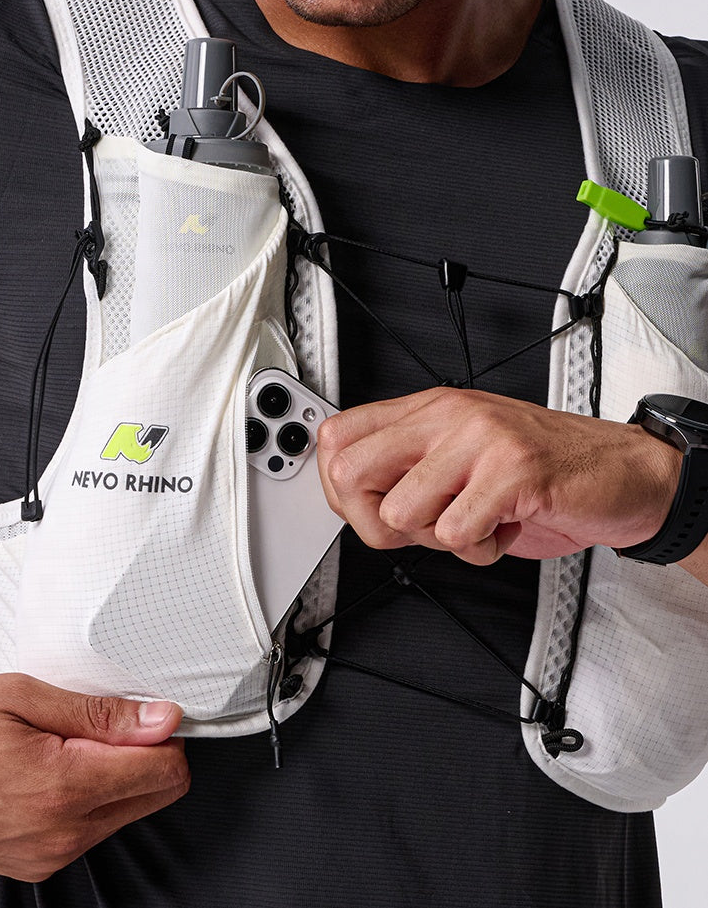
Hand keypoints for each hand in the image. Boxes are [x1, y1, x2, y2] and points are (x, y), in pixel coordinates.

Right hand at [0, 674, 188, 881]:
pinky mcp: (28, 864)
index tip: (146, 711)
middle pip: (153, 796)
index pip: (165, 773)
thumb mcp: (16, 695)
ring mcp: (42, 858)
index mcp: (61, 789)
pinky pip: (87, 831)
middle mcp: (58, 836)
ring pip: (122, 814)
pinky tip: (46, 766)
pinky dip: (85, 797)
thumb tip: (160, 720)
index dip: (165, 734)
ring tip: (60, 740)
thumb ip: (97, 714)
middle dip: (143, 754)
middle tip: (100, 719)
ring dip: (111, 775)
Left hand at [317, 387, 681, 565]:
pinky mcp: (513, 471)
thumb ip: (406, 467)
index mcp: (427, 409)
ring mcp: (480, 439)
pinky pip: (457, 534)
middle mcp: (447, 416)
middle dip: (374, 522)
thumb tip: (347, 497)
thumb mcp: (459, 454)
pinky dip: (479, 550)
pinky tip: (503, 528)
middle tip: (417, 524)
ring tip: (474, 519)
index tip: (368, 508)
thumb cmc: (539, 470)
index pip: (337, 439)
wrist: (624, 471)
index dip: (338, 489)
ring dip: (436, 538)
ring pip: (401, 513)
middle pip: (350, 474)